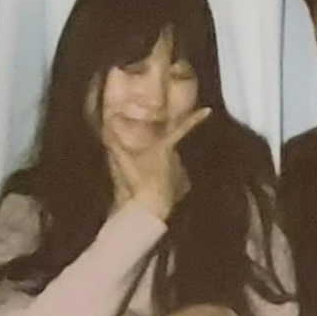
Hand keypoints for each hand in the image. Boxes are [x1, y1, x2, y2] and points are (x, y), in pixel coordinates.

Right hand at [104, 104, 212, 224]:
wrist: (149, 205)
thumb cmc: (137, 179)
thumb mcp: (121, 159)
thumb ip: (114, 142)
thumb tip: (108, 126)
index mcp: (165, 146)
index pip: (182, 128)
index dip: (196, 118)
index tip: (209, 110)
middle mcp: (177, 157)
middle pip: (169, 151)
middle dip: (160, 154)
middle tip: (147, 163)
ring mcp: (181, 173)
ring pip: (171, 167)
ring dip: (162, 171)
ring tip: (147, 180)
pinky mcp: (182, 188)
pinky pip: (174, 183)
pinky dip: (166, 186)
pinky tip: (154, 193)